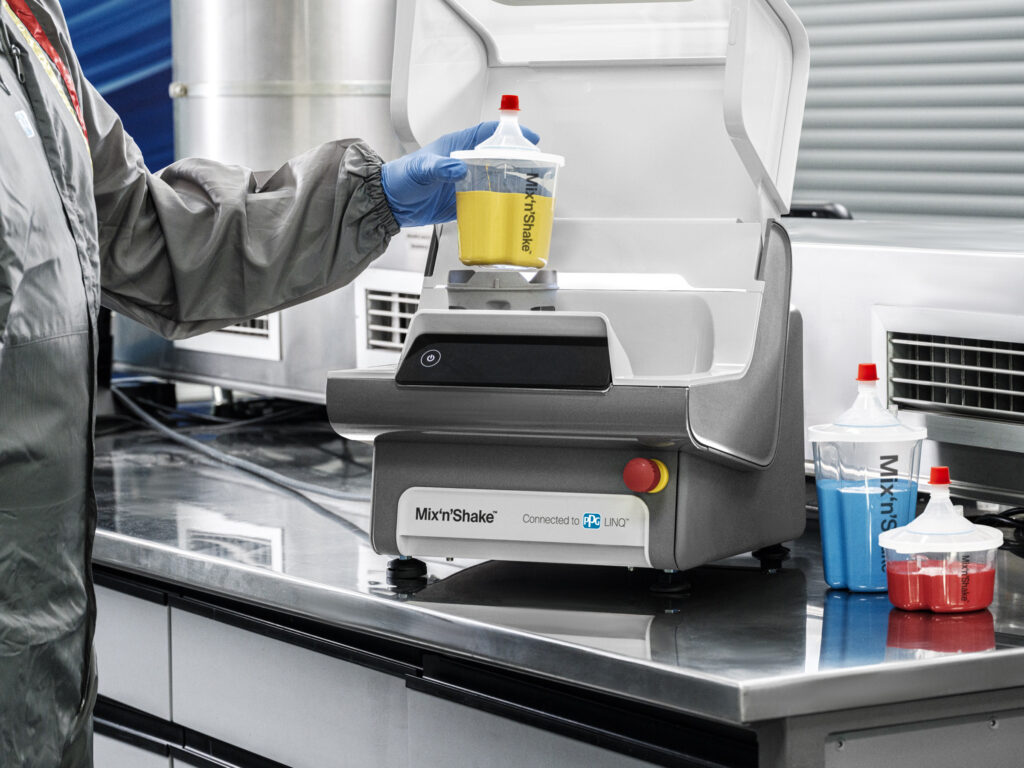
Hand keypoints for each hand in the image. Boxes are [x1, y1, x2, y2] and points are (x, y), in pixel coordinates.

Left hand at [381, 121, 539, 227]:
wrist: (390, 203)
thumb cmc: (401, 178)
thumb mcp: (421, 169)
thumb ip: (440, 168)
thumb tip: (459, 168)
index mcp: (456, 147)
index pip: (487, 134)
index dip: (509, 133)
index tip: (527, 138)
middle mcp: (464, 163)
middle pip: (497, 157)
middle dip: (517, 160)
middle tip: (536, 168)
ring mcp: (465, 183)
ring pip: (494, 180)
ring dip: (510, 185)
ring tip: (529, 191)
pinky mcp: (462, 202)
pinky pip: (484, 203)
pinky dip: (496, 207)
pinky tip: (507, 212)